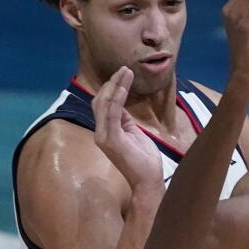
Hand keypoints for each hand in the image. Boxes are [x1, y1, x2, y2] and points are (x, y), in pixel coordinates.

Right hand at [93, 66, 163, 190]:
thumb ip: (124, 121)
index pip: (102, 105)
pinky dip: (118, 97)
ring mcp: (104, 136)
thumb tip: (121, 106)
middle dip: (111, 83)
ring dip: (116, 85)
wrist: (148, 180)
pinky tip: (124, 86)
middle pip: (100, 101)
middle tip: (124, 69)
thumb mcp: (134, 134)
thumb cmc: (144, 159)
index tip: (123, 74)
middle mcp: (101, 133)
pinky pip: (113, 113)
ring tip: (126, 72)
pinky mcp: (112, 139)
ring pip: (104, 104)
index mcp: (106, 131)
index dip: (110, 88)